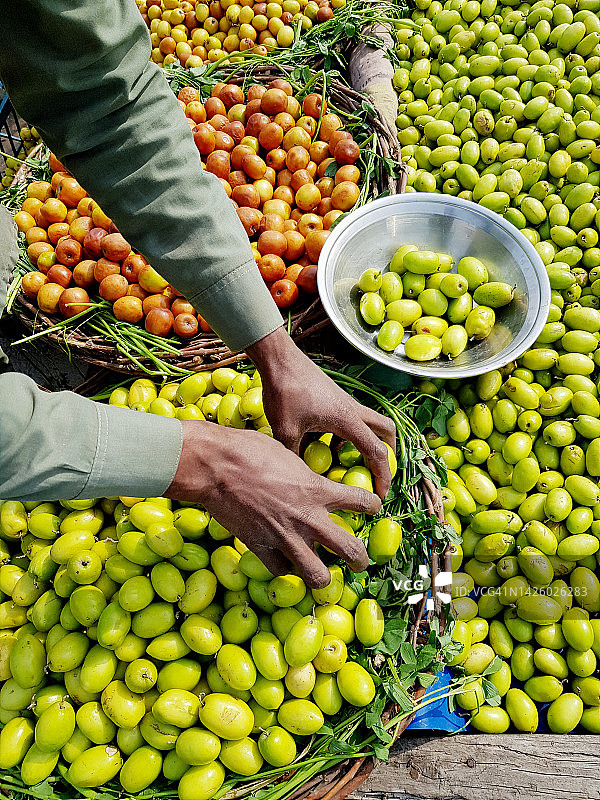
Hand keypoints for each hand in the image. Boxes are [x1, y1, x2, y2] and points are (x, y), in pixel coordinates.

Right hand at [165, 421, 380, 586]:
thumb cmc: (248, 450)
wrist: (214, 466)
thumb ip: (302, 471)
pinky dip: (285, 570)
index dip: (372, 505)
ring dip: (325, 577)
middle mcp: (308, 518)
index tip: (372, 507)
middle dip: (360, 559)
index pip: (363, 502)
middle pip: (351, 550)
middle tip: (360, 561)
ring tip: (325, 575)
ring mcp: (285, 538)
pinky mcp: (261, 549)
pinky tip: (286, 564)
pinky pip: (282, 572)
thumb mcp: (287, 453)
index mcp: (318, 490)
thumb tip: (306, 474)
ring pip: (319, 576)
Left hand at [247, 326, 395, 498]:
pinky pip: (352, 418)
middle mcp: (352, 409)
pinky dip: (349, 433)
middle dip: (387, 454)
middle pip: (386, 431)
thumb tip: (299, 477)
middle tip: (376, 473)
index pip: (376, 452)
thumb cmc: (284, 391)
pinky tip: (326, 442)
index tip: (381, 495)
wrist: (279, 359)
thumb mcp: (285, 431)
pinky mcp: (334, 397)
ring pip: (370, 423)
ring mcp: (344, 401)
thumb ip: (295, 456)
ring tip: (349, 462)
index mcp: (347, 420)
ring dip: (367, 442)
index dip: (383, 476)